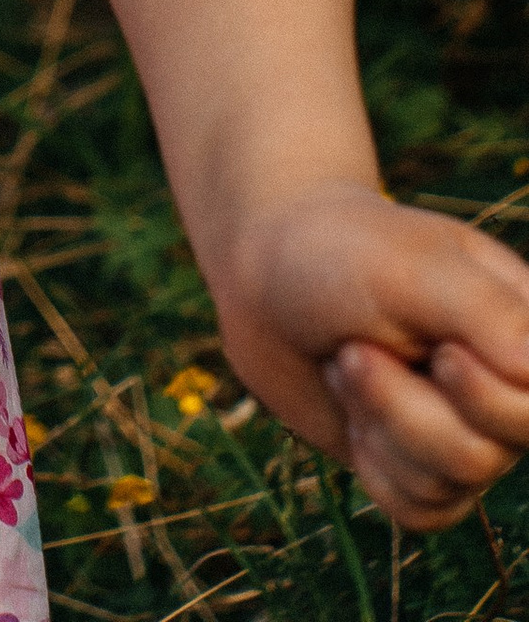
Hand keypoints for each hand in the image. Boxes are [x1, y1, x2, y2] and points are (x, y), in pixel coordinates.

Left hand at [215, 180, 528, 528]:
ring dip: (378, 418)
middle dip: (408, 407)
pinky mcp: (421, 468)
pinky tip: (350, 403)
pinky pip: (418, 508)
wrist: (260, 277)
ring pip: (449, 481)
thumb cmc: (339, 254)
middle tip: (358, 350)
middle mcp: (505, 389)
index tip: (441, 352)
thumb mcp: (411, 268)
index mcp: (523, 328)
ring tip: (345, 361)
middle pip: (491, 452)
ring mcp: (466, 432)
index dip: (487, 397)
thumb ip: (486, 312)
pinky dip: (372, 461)